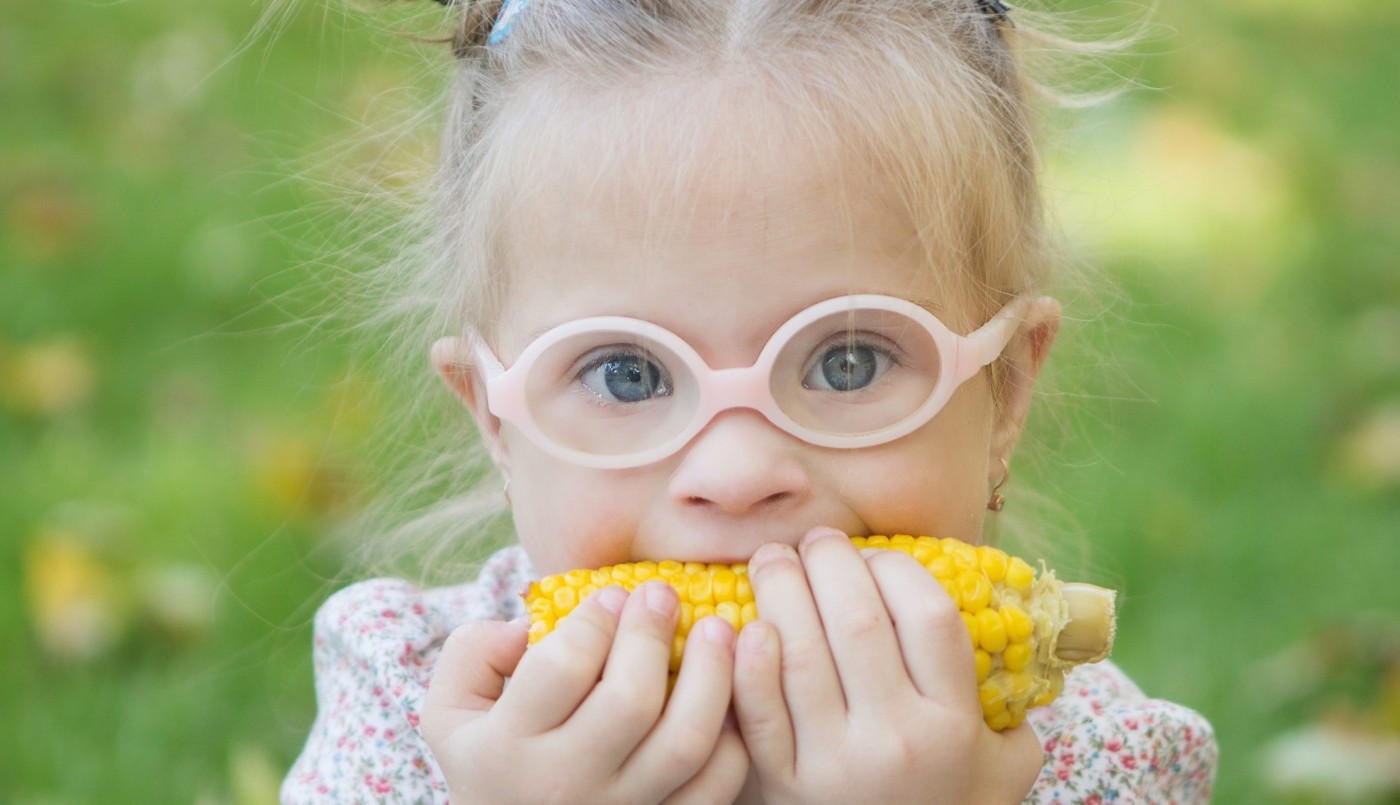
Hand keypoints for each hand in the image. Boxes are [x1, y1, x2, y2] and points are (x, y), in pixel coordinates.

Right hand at [421, 581, 748, 803]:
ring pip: (685, 741)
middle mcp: (566, 786)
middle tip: (663, 593)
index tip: (613, 593)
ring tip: (718, 629)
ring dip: (712, 675)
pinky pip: (717, 783)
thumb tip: (526, 626)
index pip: (561, 669)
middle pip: (631, 701)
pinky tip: (728, 694)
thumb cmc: (487, 759)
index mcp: (508, 749)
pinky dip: (733, 735)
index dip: (594, 619)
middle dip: (652, 633)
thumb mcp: (449, 710)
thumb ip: (471, 654)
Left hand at [731, 528, 1043, 804]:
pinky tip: (746, 625)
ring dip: (780, 591)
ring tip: (773, 560)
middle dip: (830, 563)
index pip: (928, 617)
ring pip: (799, 653)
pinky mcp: (781, 784)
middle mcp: (894, 740)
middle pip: (857, 621)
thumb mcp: (1004, 767)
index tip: (874, 554)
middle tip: (815, 541)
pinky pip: (759, 709)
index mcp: (952, 726)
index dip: (896, 568)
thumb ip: (1011, 707)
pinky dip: (748, 662)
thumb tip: (1006, 629)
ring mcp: (833, 763)